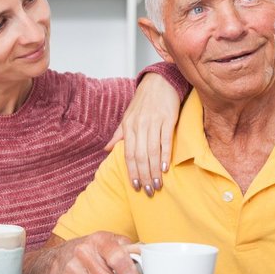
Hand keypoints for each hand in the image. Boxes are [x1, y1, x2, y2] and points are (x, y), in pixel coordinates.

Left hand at [105, 73, 179, 196]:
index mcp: (128, 126)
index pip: (128, 154)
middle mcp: (139, 125)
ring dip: (154, 170)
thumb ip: (119, 135)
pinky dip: (165, 155)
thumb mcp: (127, 117)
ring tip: (157, 184)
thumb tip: (106, 149)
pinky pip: (165, 140)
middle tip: (149, 191)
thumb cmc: (143, 102)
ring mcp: (154, 122)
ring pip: (152, 151)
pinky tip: (165, 168)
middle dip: (144, 176)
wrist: (160, 82)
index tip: (136, 187)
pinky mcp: (168, 119)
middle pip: (140, 156)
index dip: (132, 172)